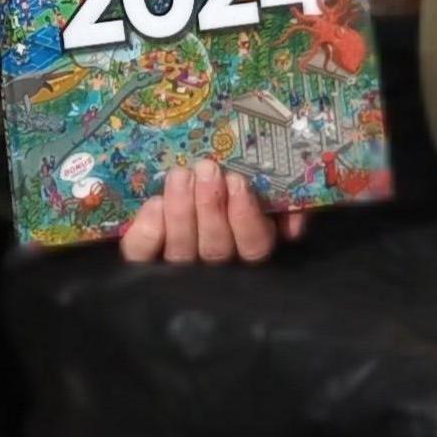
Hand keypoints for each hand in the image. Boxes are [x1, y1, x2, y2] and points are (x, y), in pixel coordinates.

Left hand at [116, 158, 306, 264]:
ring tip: (181, 175)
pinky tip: (154, 204)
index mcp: (246, 248)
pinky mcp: (142, 260)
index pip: (254, 248)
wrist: (182, 186)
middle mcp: (214, 267)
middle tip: (206, 169)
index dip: (246, 218)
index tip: (238, 182)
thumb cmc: (228, 187)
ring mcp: (175, 267)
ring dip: (182, 209)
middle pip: (216, 249)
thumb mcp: (265, 194)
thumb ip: (285, 205)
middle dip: (211, 205)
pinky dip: (149, 230)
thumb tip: (294, 223)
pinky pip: (143, 254)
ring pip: (182, 250)